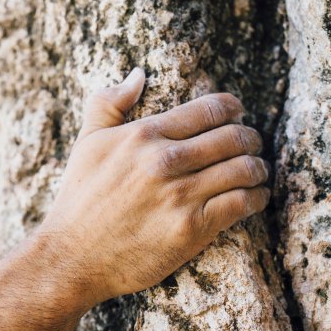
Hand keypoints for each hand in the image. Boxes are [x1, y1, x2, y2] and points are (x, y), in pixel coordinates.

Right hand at [39, 68, 269, 305]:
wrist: (72, 256)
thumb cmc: (78, 200)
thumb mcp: (86, 144)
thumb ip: (108, 103)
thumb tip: (138, 75)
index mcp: (143, 135)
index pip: (208, 109)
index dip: (232, 107)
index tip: (238, 113)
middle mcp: (165, 161)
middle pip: (233, 137)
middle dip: (250, 137)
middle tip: (252, 143)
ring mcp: (180, 196)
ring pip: (244, 169)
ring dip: (258, 168)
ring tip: (256, 171)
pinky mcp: (192, 229)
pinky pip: (242, 204)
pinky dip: (257, 198)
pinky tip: (255, 197)